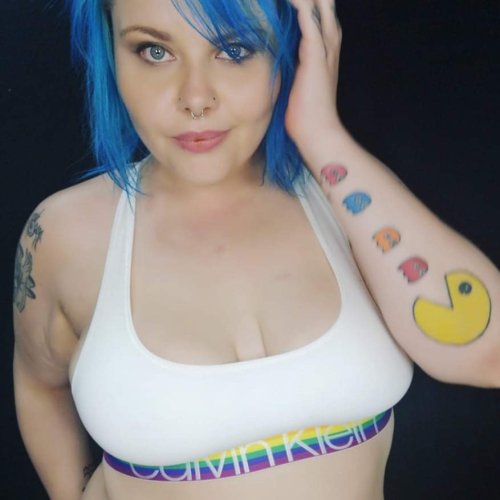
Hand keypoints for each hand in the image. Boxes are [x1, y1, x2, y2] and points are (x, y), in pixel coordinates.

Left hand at [285, 0, 344, 155]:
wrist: (316, 131)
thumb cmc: (304, 112)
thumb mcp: (296, 80)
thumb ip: (291, 63)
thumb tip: (274, 57)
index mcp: (324, 47)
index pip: (317, 11)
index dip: (303, 3)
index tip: (281, 4)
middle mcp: (329, 41)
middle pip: (323, 2)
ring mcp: (325, 45)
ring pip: (318, 3)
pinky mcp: (315, 52)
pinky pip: (308, 15)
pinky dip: (299, 3)